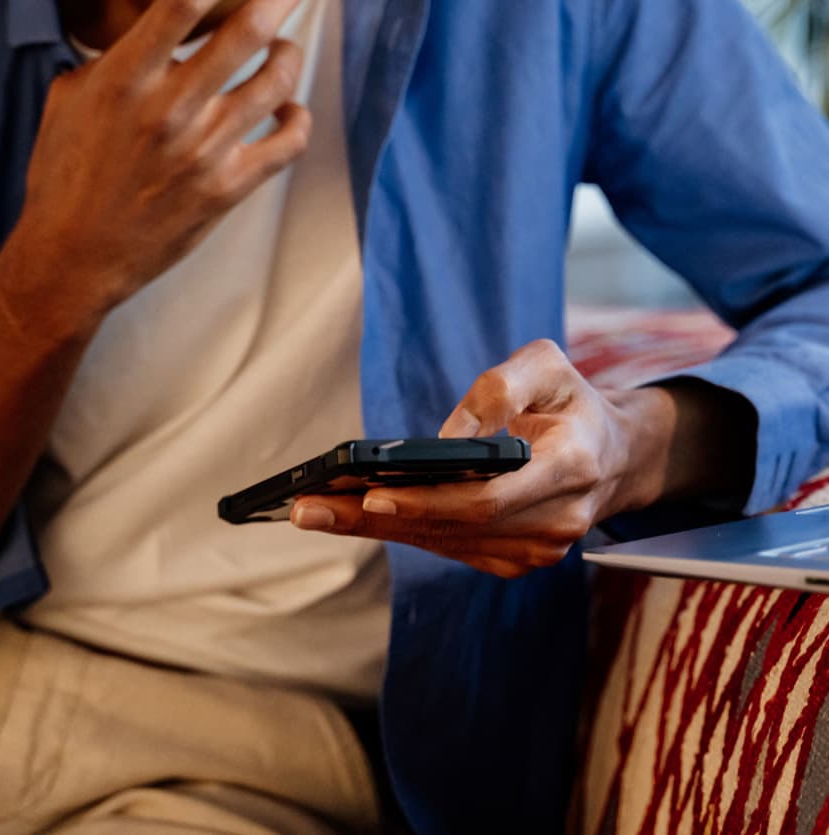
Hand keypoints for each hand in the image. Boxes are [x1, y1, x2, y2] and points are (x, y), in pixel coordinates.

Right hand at [0, 0, 312, 334]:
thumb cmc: (63, 175)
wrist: (72, 257)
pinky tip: (290, 111)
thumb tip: (144, 33)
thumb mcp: (67, 101)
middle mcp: (169, 107)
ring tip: (287, 47)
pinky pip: (287, 143)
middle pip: (246, 31)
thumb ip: (108, 60)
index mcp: (124, 77)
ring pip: (275, 83)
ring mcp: (203, 150)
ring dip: (290, 54)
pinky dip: (298, 120)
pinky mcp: (227, 189)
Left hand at [290, 339, 679, 577]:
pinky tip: (355, 516)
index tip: (370, 494)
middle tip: (308, 508)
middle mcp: (557, 519)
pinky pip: (452, 546)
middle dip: (374, 518)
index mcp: (570, 465)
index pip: (488, 497)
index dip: (426, 500)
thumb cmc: (572, 400)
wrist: (614, 454)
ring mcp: (540, 548)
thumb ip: (500, 387)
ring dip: (376, 529)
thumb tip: (445, 436)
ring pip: (445, 542)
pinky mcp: (519, 558)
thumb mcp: (548, 364)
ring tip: (314, 511)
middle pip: (453, 526)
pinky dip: (404, 531)